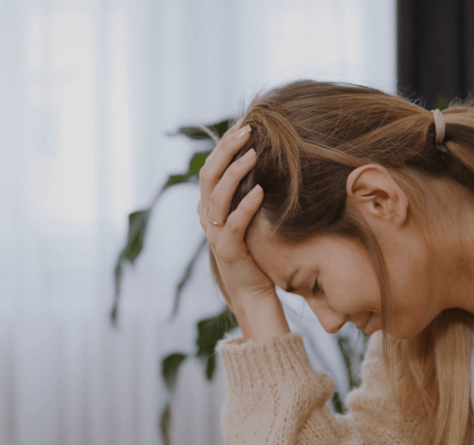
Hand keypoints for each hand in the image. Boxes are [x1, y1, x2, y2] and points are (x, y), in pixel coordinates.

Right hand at [198, 124, 289, 340]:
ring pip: (218, 196)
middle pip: (209, 175)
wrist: (251, 292)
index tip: (243, 123)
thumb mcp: (247, 218)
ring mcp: (215, 234)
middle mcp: (207, 217)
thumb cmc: (254, 252)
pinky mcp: (229, 250)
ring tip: (253, 154)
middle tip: (247, 130)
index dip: (224, 145)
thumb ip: (248, 194)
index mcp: (209, 207)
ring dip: (236, 172)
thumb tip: (266, 162)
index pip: (211, 168)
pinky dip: (246, 206)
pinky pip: (234, 224)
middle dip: (226, 149)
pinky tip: (261, 191)